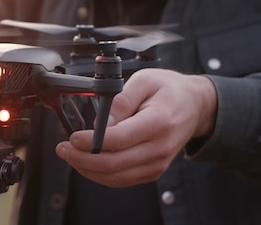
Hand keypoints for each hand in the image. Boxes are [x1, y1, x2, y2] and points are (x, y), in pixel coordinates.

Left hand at [56, 68, 216, 186]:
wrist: (196, 106)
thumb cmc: (170, 91)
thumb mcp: (144, 80)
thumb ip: (121, 99)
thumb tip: (101, 121)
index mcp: (158, 122)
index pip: (119, 140)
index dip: (91, 142)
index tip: (73, 137)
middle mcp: (159, 147)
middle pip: (114, 164)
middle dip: (82, 159)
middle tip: (63, 149)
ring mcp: (157, 163)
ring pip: (116, 177)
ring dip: (87, 170)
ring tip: (70, 155)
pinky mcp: (153, 170)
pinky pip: (122, 180)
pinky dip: (100, 175)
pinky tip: (86, 163)